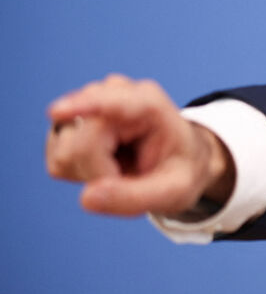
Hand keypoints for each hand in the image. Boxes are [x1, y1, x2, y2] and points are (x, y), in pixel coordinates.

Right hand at [45, 74, 234, 216]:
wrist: (178, 158)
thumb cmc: (181, 169)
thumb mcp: (175, 192)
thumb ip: (135, 198)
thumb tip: (87, 198)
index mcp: (148, 104)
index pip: (111, 102)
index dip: (83, 105)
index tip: (58, 112)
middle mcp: (112, 95)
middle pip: (79, 146)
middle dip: (100, 174)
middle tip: (132, 177)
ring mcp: (86, 106)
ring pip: (63, 156)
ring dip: (90, 174)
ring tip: (122, 167)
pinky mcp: (68, 125)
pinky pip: (56, 163)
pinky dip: (80, 174)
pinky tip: (105, 165)